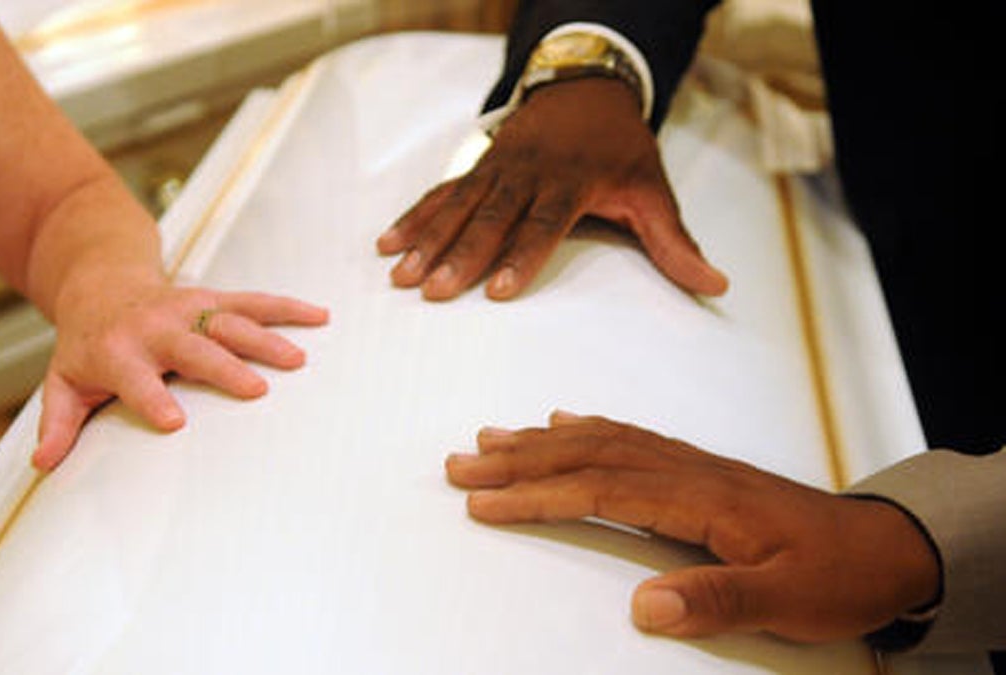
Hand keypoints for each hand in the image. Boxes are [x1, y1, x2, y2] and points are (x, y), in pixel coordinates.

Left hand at [30, 269, 327, 470]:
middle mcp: (154, 327)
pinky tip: (318, 317)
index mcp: (117, 352)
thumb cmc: (87, 344)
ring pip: (229, 321)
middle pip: (193, 348)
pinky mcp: (211, 298)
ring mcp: (187, 309)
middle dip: (225, 367)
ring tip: (297, 358)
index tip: (176, 422)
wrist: (100, 284)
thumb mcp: (63, 382)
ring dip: (264, 338)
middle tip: (256, 389)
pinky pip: (253, 301)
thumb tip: (44, 463)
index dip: (152, 399)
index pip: (134, 378)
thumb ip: (58, 423)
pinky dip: (286, 308)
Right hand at [378, 78, 727, 300]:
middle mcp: (528, 173)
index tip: (498, 290)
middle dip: (460, 255)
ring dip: (427, 239)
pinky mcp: (478, 165)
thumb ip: (675, 243)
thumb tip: (714, 284)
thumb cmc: (620, 150)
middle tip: (433, 290)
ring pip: (458, 205)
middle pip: (491, 217)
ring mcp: (497, 167)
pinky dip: (414, 216)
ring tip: (399, 273)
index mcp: (571, 183)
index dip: (521, 256)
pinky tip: (387, 243)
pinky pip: (441, 191)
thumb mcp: (652, 191)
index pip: (544, 224)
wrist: (587, 89)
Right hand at [444, 411, 939, 642]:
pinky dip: (586, 429)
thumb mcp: (786, 601)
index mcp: (701, 498)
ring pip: (601, 439)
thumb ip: (717, 599)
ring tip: (488, 440)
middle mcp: (687, 471)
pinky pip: (628, 437)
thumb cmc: (835, 575)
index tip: (483, 503)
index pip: (600, 489)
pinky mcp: (695, 470)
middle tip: (459, 466)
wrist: (882, 548)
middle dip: (518, 460)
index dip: (537, 495)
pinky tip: (562, 424)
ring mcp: (690, 466)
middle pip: (587, 454)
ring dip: (540, 440)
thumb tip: (644, 608)